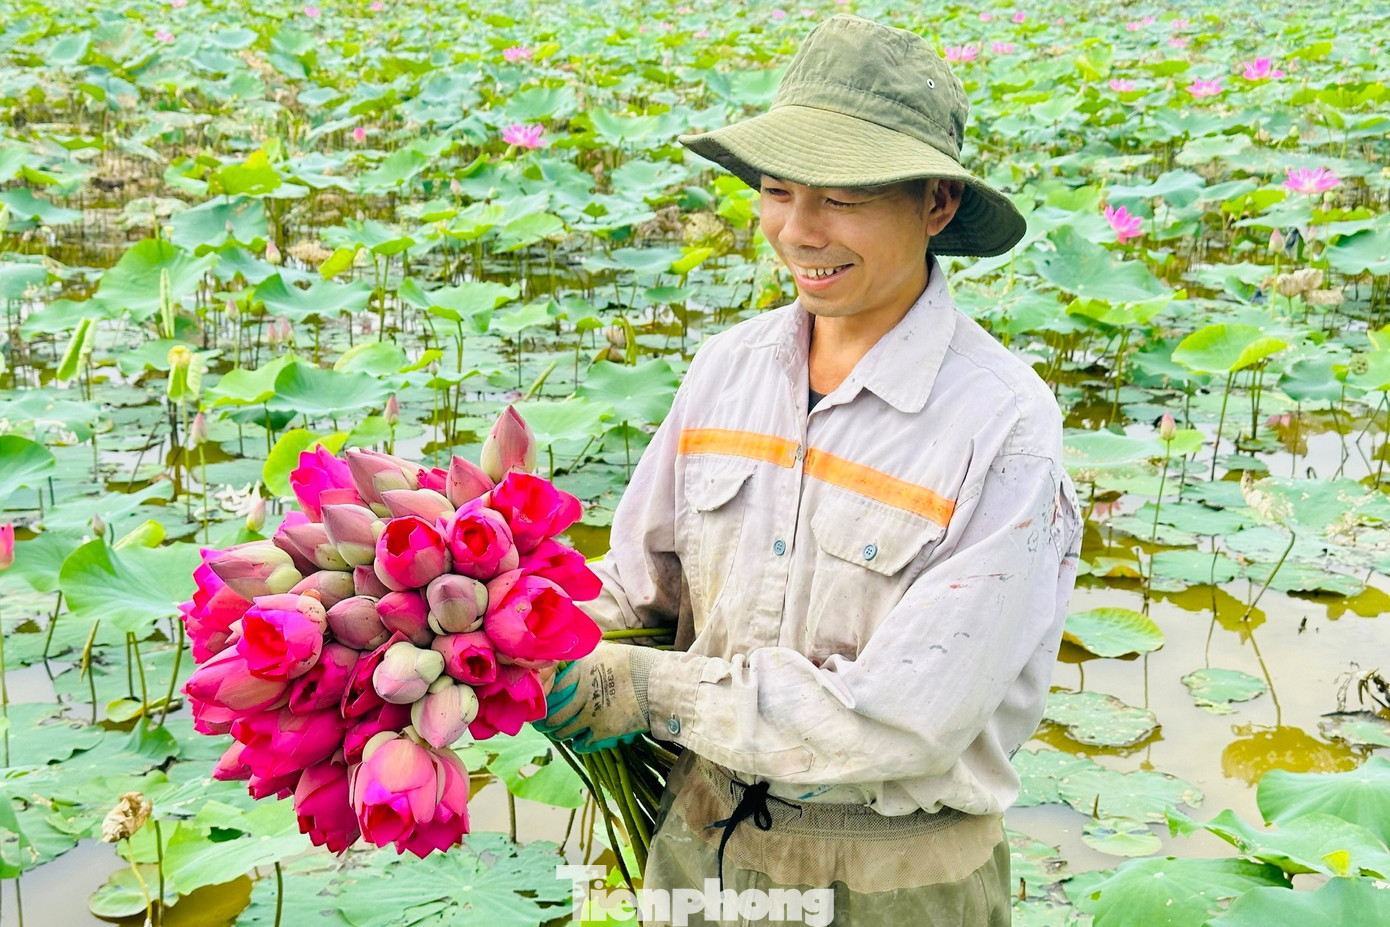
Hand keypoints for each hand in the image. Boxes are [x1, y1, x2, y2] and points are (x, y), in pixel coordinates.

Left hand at [535, 642, 658, 752]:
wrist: (658, 684)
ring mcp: (591, 714)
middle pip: (554, 712)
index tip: (541, 703)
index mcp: (581, 671)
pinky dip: (579, 744)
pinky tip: (579, 743)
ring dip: (560, 733)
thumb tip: (574, 659)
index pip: (552, 688)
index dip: (544, 697)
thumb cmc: (636, 663)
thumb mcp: (607, 652)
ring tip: (559, 733)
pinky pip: (582, 743)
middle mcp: (581, 693)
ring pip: (565, 730)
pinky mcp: (603, 731)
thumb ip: (587, 658)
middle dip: (545, 722)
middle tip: (541, 724)